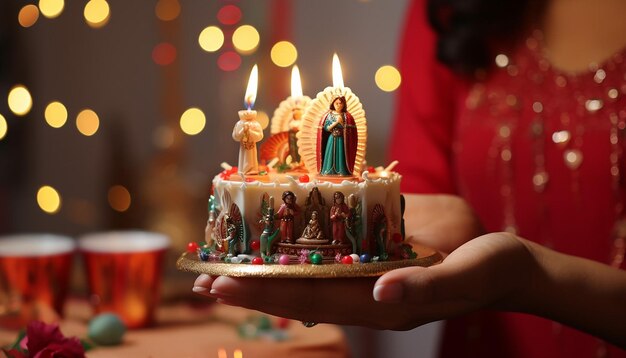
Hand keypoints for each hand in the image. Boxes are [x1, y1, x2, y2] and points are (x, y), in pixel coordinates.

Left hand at [192, 233, 534, 329]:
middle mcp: (367, 294)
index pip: (312, 299)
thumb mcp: (466, 273)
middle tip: (204, 278)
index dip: (265, 292)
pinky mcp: (374, 257)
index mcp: (383, 303)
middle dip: (252, 286)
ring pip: (307, 278)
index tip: (223, 283)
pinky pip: (327, 258)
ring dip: (267, 271)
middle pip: (299, 293)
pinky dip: (296, 252)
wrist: (507, 262)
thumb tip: (381, 292)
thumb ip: (425, 285)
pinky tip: (273, 244)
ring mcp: (368, 278)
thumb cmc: (491, 267)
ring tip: (224, 263)